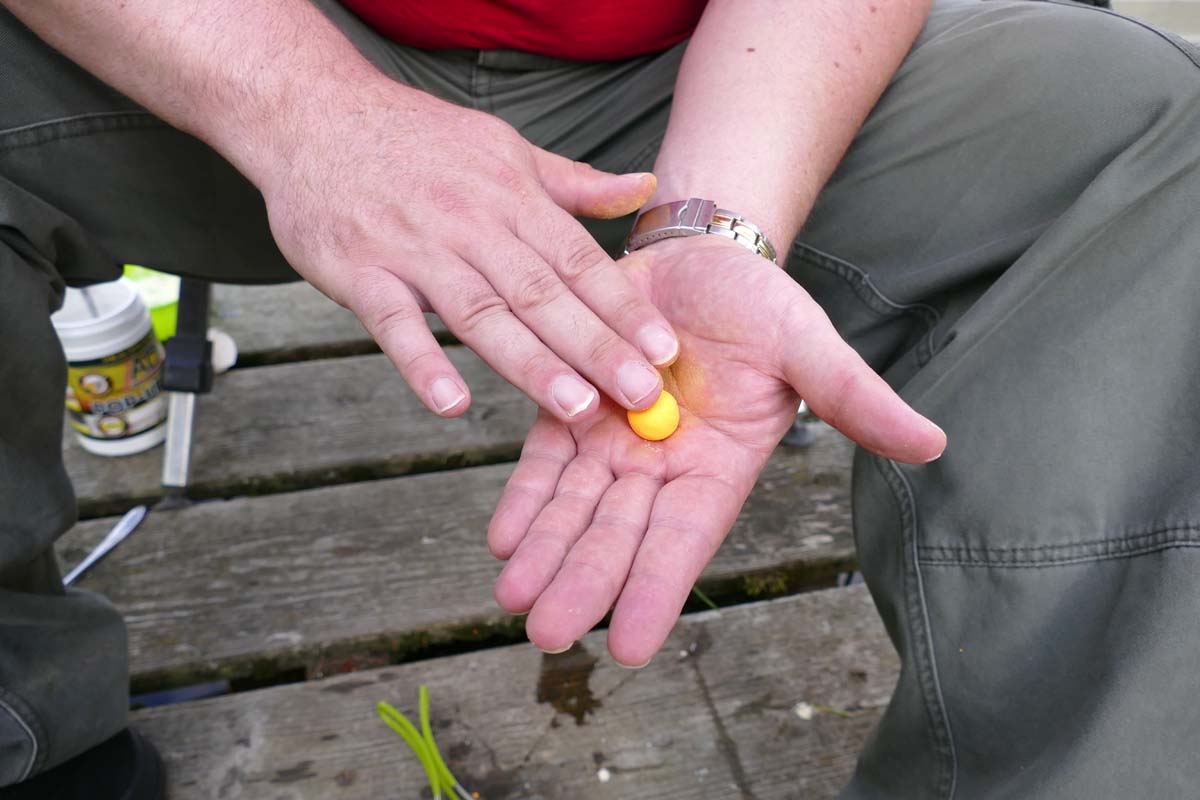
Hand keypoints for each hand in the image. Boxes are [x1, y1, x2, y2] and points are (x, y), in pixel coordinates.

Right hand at [257, 79, 677, 420]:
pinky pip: (393, 322)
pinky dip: (421, 362)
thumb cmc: (417, 140)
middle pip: (543, 294)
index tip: (664, 351)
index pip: (579, 260)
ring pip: (481, 313)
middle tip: (640, 397)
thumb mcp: (505, 149)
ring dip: (531, 364)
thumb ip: (573, 185)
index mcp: (512, 195)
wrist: (314, 114)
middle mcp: (471, 222)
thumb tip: (643, 189)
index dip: (624, 308)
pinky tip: (451, 403)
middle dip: (597, 348)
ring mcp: (414, 248)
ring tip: (575, 408)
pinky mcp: (359, 271)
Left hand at [487, 236, 944, 665]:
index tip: (630, 647)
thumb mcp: (807, 346)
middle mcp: (661, 469)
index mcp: (718, 468)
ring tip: (512, 600)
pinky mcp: (569, 407)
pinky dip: (526, 498)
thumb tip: (932, 443)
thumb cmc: (760, 305)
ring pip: (574, 509)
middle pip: (617, 536)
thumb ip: (854, 397)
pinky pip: (545, 461)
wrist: (698, 255)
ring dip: (545, 554)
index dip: (657, 588)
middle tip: (547, 634)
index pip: (685, 540)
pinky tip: (503, 536)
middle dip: (583, 583)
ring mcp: (611, 442)